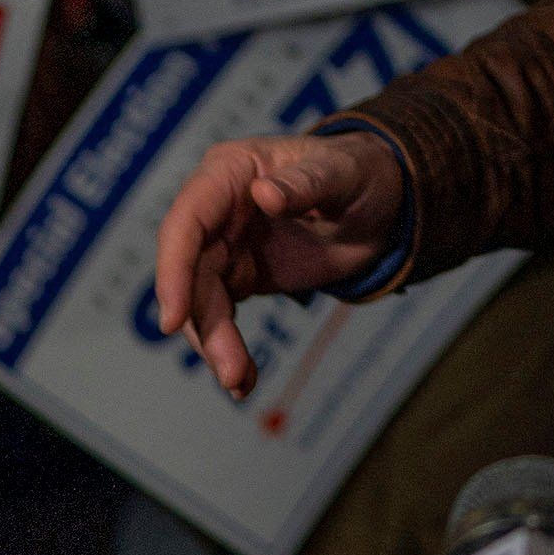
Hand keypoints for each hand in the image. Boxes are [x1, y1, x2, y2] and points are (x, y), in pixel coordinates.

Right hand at [152, 130, 409, 396]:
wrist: (380, 203)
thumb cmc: (360, 172)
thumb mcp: (344, 172)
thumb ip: (307, 182)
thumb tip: (263, 194)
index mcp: (230, 171)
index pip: (187, 221)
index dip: (174, 270)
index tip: (173, 321)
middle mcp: (216, 209)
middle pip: (190, 272)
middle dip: (204, 324)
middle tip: (230, 370)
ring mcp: (224, 245)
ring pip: (202, 302)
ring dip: (216, 345)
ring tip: (240, 382)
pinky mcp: (238, 276)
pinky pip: (220, 317)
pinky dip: (228, 349)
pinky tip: (244, 379)